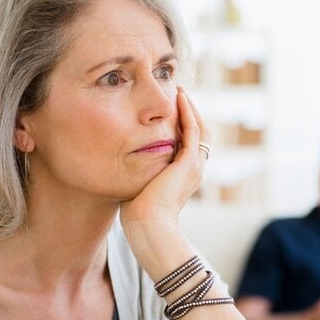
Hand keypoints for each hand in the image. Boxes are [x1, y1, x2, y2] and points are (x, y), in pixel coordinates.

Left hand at [119, 88, 210, 276]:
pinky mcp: (189, 163)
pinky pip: (193, 131)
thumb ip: (137, 173)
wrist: (148, 227)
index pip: (189, 144)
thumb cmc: (138, 215)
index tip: (170, 110)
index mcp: (184, 176)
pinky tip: (179, 98)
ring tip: (180, 92)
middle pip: (199, 133)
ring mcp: (194, 166)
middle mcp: (194, 170)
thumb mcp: (139, 187)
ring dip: (191, 108)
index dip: (182, 125)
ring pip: (199, 129)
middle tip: (178, 94)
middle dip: (190, 113)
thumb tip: (120, 164)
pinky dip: (188, 113)